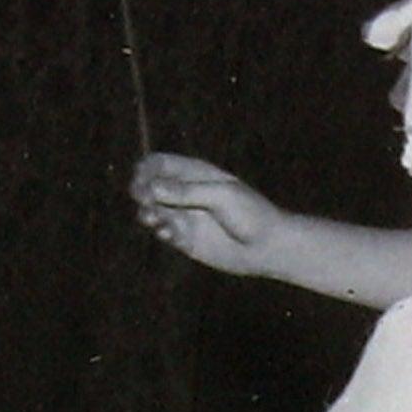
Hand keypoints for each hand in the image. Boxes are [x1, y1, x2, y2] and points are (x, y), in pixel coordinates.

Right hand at [133, 154, 283, 278]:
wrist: (270, 247)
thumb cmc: (252, 215)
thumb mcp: (221, 196)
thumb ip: (186, 192)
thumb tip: (151, 188)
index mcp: (196, 174)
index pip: (158, 164)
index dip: (145, 170)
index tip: (142, 180)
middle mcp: (186, 193)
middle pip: (149, 186)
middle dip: (141, 193)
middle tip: (147, 202)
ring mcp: (185, 216)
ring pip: (151, 210)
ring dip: (147, 214)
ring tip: (155, 219)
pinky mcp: (186, 239)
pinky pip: (163, 232)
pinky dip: (161, 232)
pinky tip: (169, 234)